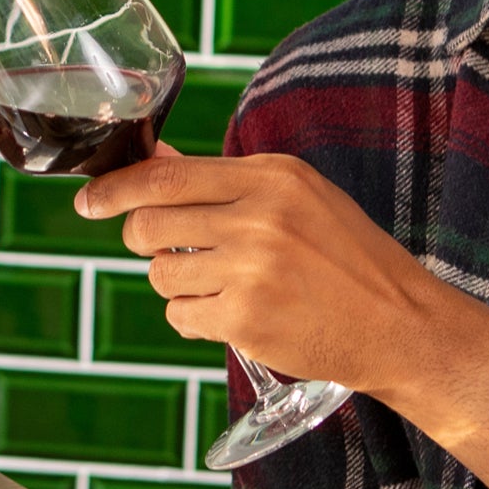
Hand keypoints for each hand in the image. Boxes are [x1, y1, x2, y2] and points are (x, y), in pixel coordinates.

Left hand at [77, 148, 488, 488]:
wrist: (400, 325)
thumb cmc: (348, 260)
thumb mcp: (298, 199)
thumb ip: (224, 183)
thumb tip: (152, 162)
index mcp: (271, 175)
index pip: (165, 175)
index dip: (114, 189)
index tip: (87, 201)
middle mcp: (259, 215)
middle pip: (147, 224)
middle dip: (149, 242)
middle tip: (181, 252)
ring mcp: (251, 268)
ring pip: (160, 273)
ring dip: (180, 284)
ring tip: (228, 287)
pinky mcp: (245, 318)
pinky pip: (180, 316)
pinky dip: (196, 319)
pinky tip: (236, 315)